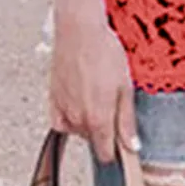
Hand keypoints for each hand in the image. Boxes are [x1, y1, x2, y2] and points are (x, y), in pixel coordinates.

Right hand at [49, 0, 138, 162]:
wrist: (79, 31)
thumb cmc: (105, 54)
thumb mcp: (125, 86)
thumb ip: (127, 120)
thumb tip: (132, 147)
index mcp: (98, 120)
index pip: (106, 154)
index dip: (117, 150)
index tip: (124, 145)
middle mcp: (77, 121)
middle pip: (93, 140)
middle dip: (105, 129)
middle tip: (113, 101)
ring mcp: (63, 111)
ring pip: (78, 129)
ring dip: (88, 120)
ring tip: (97, 92)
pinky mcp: (52, 100)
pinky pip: (61, 120)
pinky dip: (70, 116)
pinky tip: (79, 99)